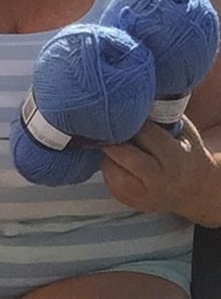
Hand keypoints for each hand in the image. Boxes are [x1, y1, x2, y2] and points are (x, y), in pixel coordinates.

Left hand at [101, 117, 217, 222]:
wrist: (193, 189)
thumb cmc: (186, 152)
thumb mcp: (182, 130)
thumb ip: (162, 115)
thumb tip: (136, 97)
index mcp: (173, 157)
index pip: (144, 134)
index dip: (131, 119)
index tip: (124, 109)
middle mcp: (158, 179)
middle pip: (124, 156)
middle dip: (113, 138)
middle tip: (106, 124)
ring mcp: (143, 195)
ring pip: (111, 170)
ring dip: (107, 153)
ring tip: (112, 142)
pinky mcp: (130, 203)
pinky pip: (108, 181)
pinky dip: (108, 166)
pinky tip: (115, 158)